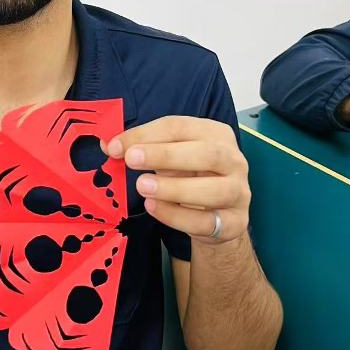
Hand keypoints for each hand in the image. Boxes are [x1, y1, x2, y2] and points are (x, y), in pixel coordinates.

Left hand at [101, 116, 250, 243]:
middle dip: (166, 155)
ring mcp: (239, 192)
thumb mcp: (168, 159)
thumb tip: (109, 145)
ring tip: (142, 186)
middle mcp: (234, 160)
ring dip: (174, 187)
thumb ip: (142, 149)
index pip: (181, 127)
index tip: (116, 146)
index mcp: (216, 134)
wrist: (215, 218)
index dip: (147, 134)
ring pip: (214, 189)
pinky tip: (154, 208)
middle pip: (207, 153)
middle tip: (131, 159)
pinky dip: (178, 216)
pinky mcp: (235, 222)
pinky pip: (207, 221)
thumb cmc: (190, 178)